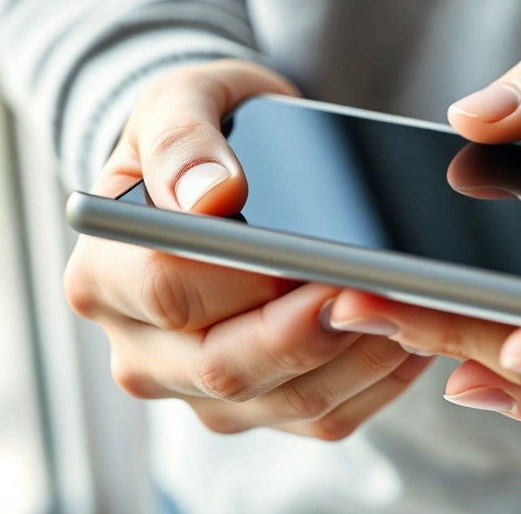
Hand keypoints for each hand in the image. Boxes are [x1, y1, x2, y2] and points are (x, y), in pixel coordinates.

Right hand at [64, 60, 431, 439]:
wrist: (220, 177)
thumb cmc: (202, 137)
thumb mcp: (182, 103)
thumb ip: (182, 140)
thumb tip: (209, 195)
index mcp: (104, 279)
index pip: (171, 294)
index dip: (252, 282)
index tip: (322, 262)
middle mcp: (141, 349)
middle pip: (229, 368)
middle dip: (317, 334)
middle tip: (386, 292)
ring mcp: (198, 389)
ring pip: (290, 401)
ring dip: (363, 357)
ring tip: (416, 305)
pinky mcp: (256, 409)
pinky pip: (324, 418)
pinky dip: (378, 380)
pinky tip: (412, 333)